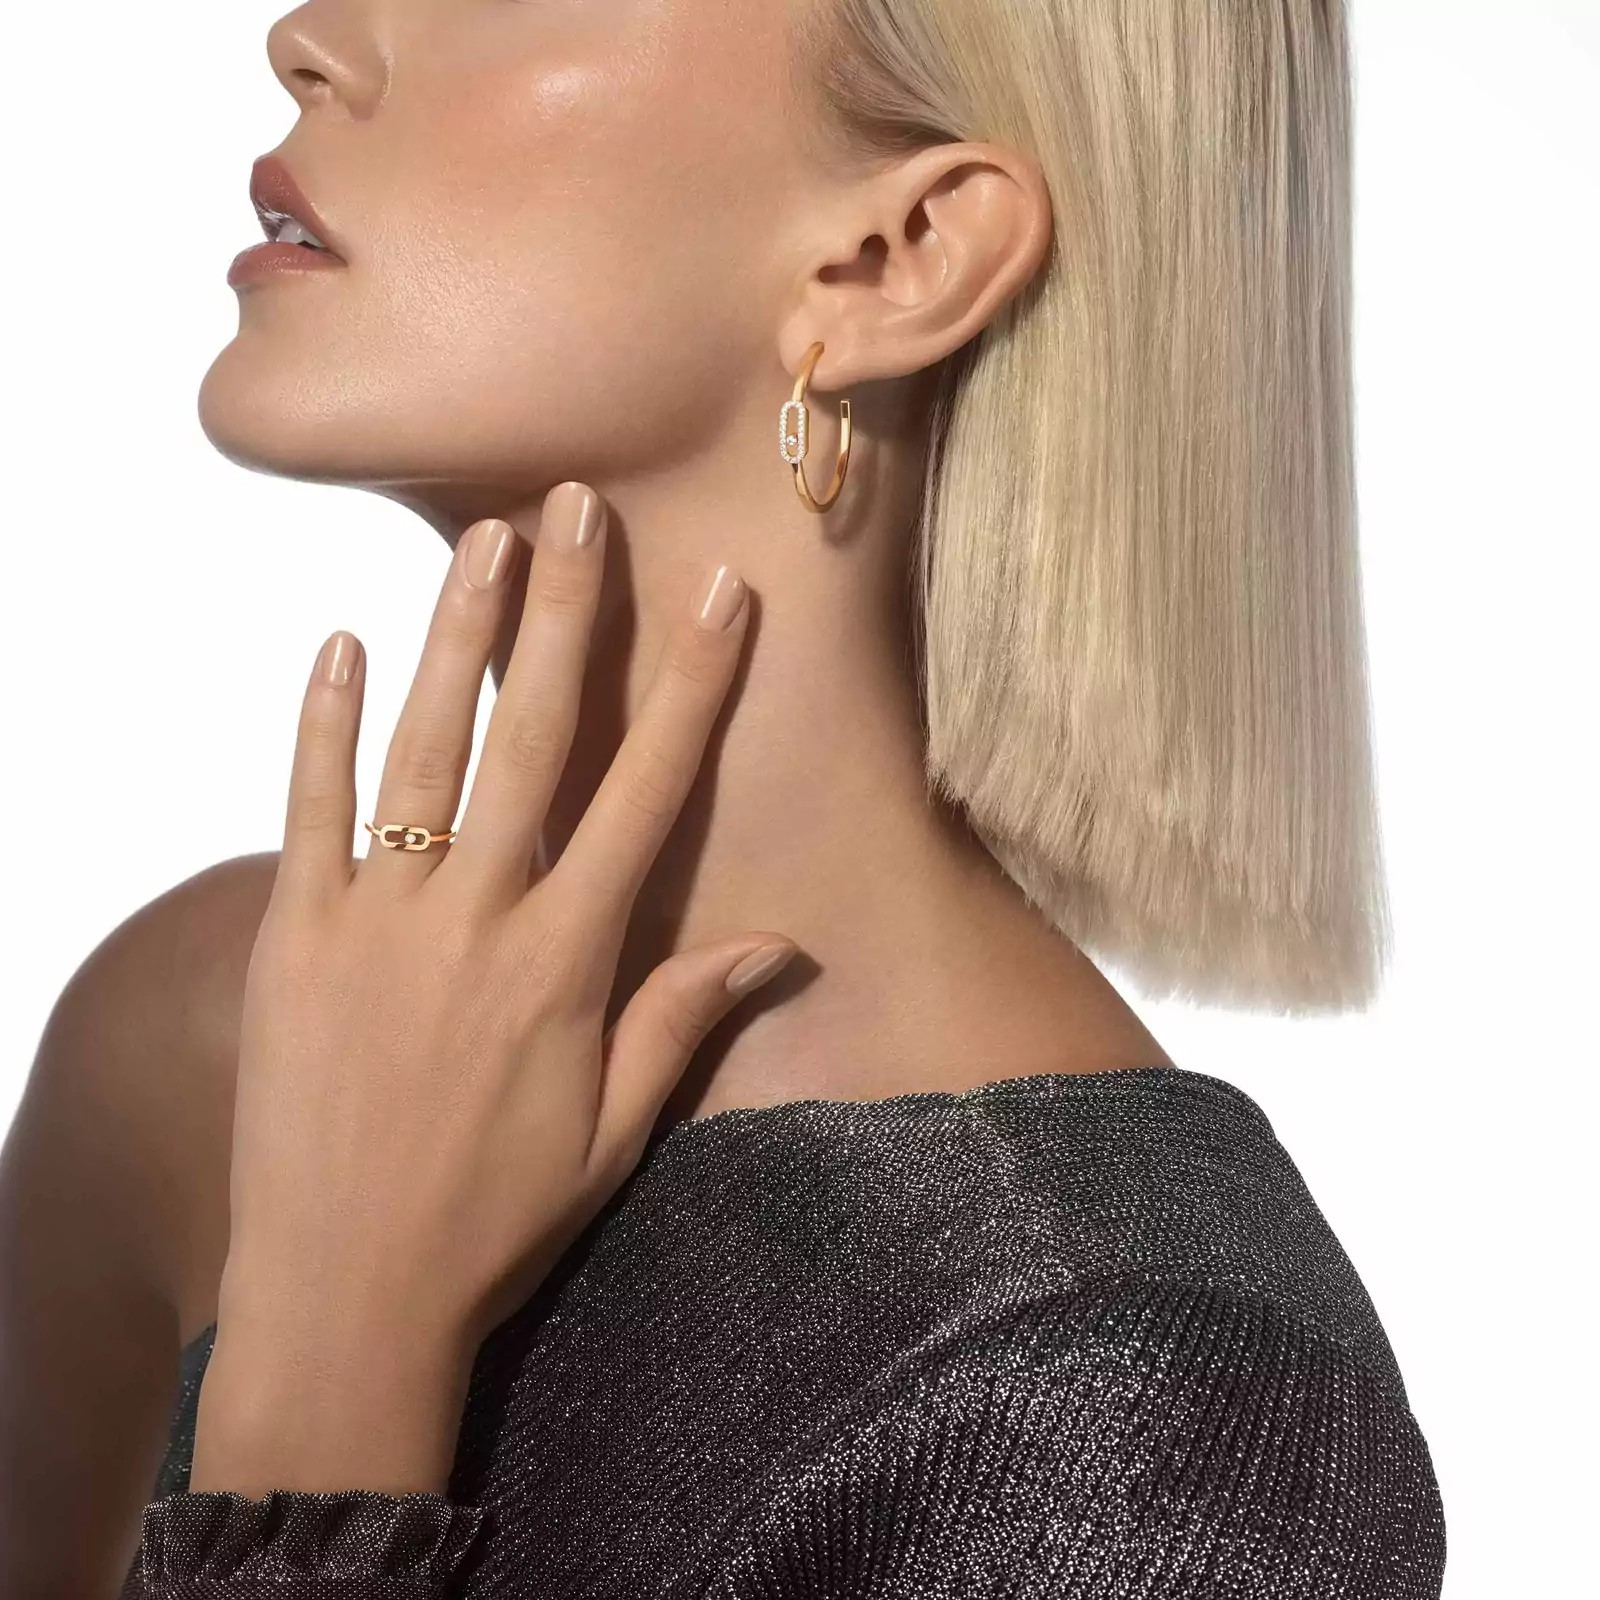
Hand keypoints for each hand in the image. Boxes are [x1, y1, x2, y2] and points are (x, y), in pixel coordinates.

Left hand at [191, 481, 795, 1494]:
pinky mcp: (294, 934)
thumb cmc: (496, 1214)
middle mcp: (479, 914)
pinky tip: (337, 642)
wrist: (347, 1293)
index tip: (719, 594)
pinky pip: (307, 808)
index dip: (690, 685)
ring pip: (424, 749)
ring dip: (456, 639)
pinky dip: (321, 724)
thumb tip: (779, 941)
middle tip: (576, 508)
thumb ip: (684, 1016)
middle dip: (563, 613)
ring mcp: (378, 917)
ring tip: (479, 541)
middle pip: (534, 737)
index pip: (647, 791)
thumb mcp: (612, 1127)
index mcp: (567, 957)